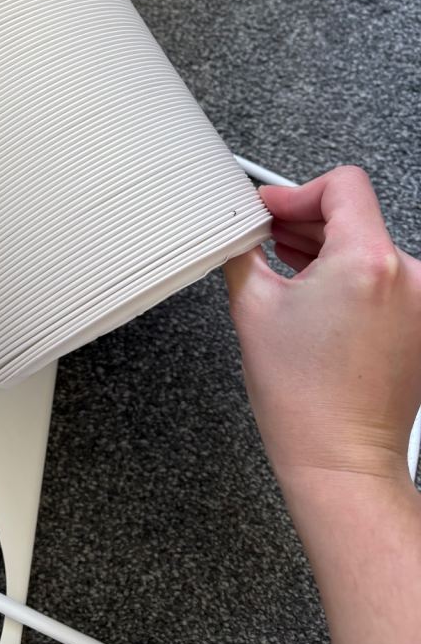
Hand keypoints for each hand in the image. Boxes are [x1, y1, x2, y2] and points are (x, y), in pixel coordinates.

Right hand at [223, 165, 420, 491]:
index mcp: (366, 260)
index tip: (272, 209)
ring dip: (326, 248)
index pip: (342, 185)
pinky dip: (349, 275)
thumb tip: (241, 228)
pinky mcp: (419, 322)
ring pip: (368, 245)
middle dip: (305, 220)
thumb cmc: (304, 398)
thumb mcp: (252, 306)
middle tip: (265, 235)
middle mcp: (406, 275)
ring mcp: (419, 301)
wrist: (339, 458)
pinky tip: (313, 292)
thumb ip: (243, 250)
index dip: (297, 191)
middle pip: (354, 215)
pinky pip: (383, 276)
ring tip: (285, 267)